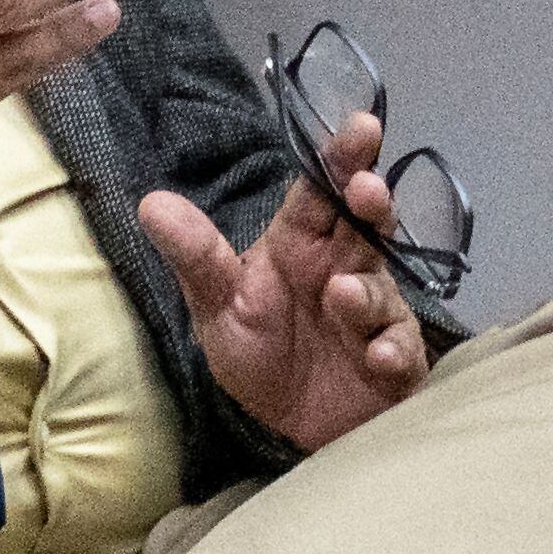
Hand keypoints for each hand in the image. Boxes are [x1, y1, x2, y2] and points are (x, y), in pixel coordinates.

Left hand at [137, 110, 429, 451]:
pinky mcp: (395, 362)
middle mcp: (345, 268)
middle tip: (366, 189)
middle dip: (372, 202)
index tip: (359, 126)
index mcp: (301, 244)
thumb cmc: (256, 354)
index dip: (340, 159)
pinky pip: (402, 351)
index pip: (321, 191)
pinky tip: (380, 355)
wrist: (285, 426)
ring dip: (366, 291)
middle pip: (366, 224)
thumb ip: (195, 257)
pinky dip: (393, 351)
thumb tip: (151, 203)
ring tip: (342, 293)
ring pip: (381, 289)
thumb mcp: (216, 307)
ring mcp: (375, 314)